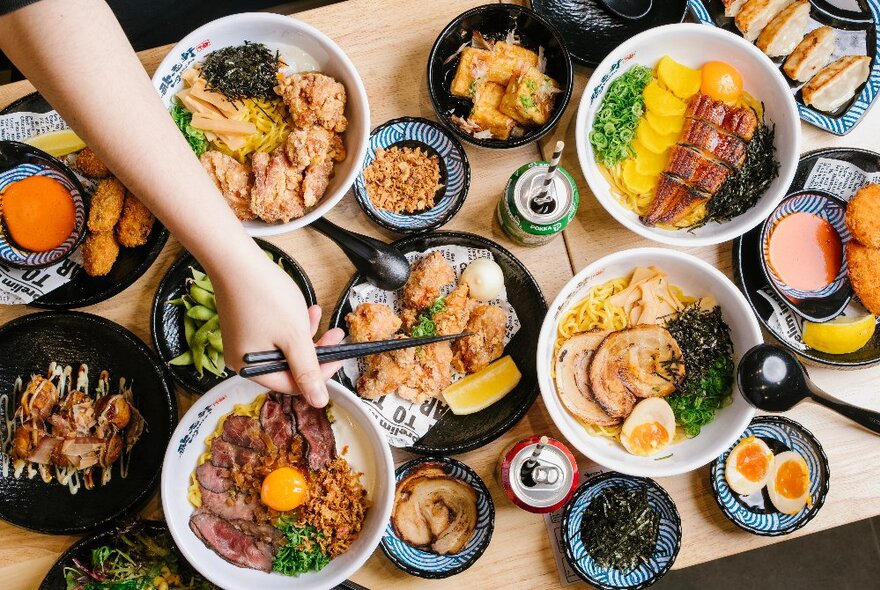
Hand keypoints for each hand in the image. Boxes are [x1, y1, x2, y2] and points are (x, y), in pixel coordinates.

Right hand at [212, 253, 343, 406]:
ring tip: (317, 315)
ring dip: (305, 333)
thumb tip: (318, 401)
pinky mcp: (245, 325)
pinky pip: (275, 333)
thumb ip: (308, 371)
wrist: (236, 260)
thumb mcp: (294, 337)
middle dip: (314, 349)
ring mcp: (243, 341)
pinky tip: (304, 309)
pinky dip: (291, 324)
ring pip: (284, 347)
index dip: (319, 373)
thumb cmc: (263, 295)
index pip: (292, 384)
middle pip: (289, 365)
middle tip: (334, 335)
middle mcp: (243, 359)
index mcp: (251, 369)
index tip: (336, 357)